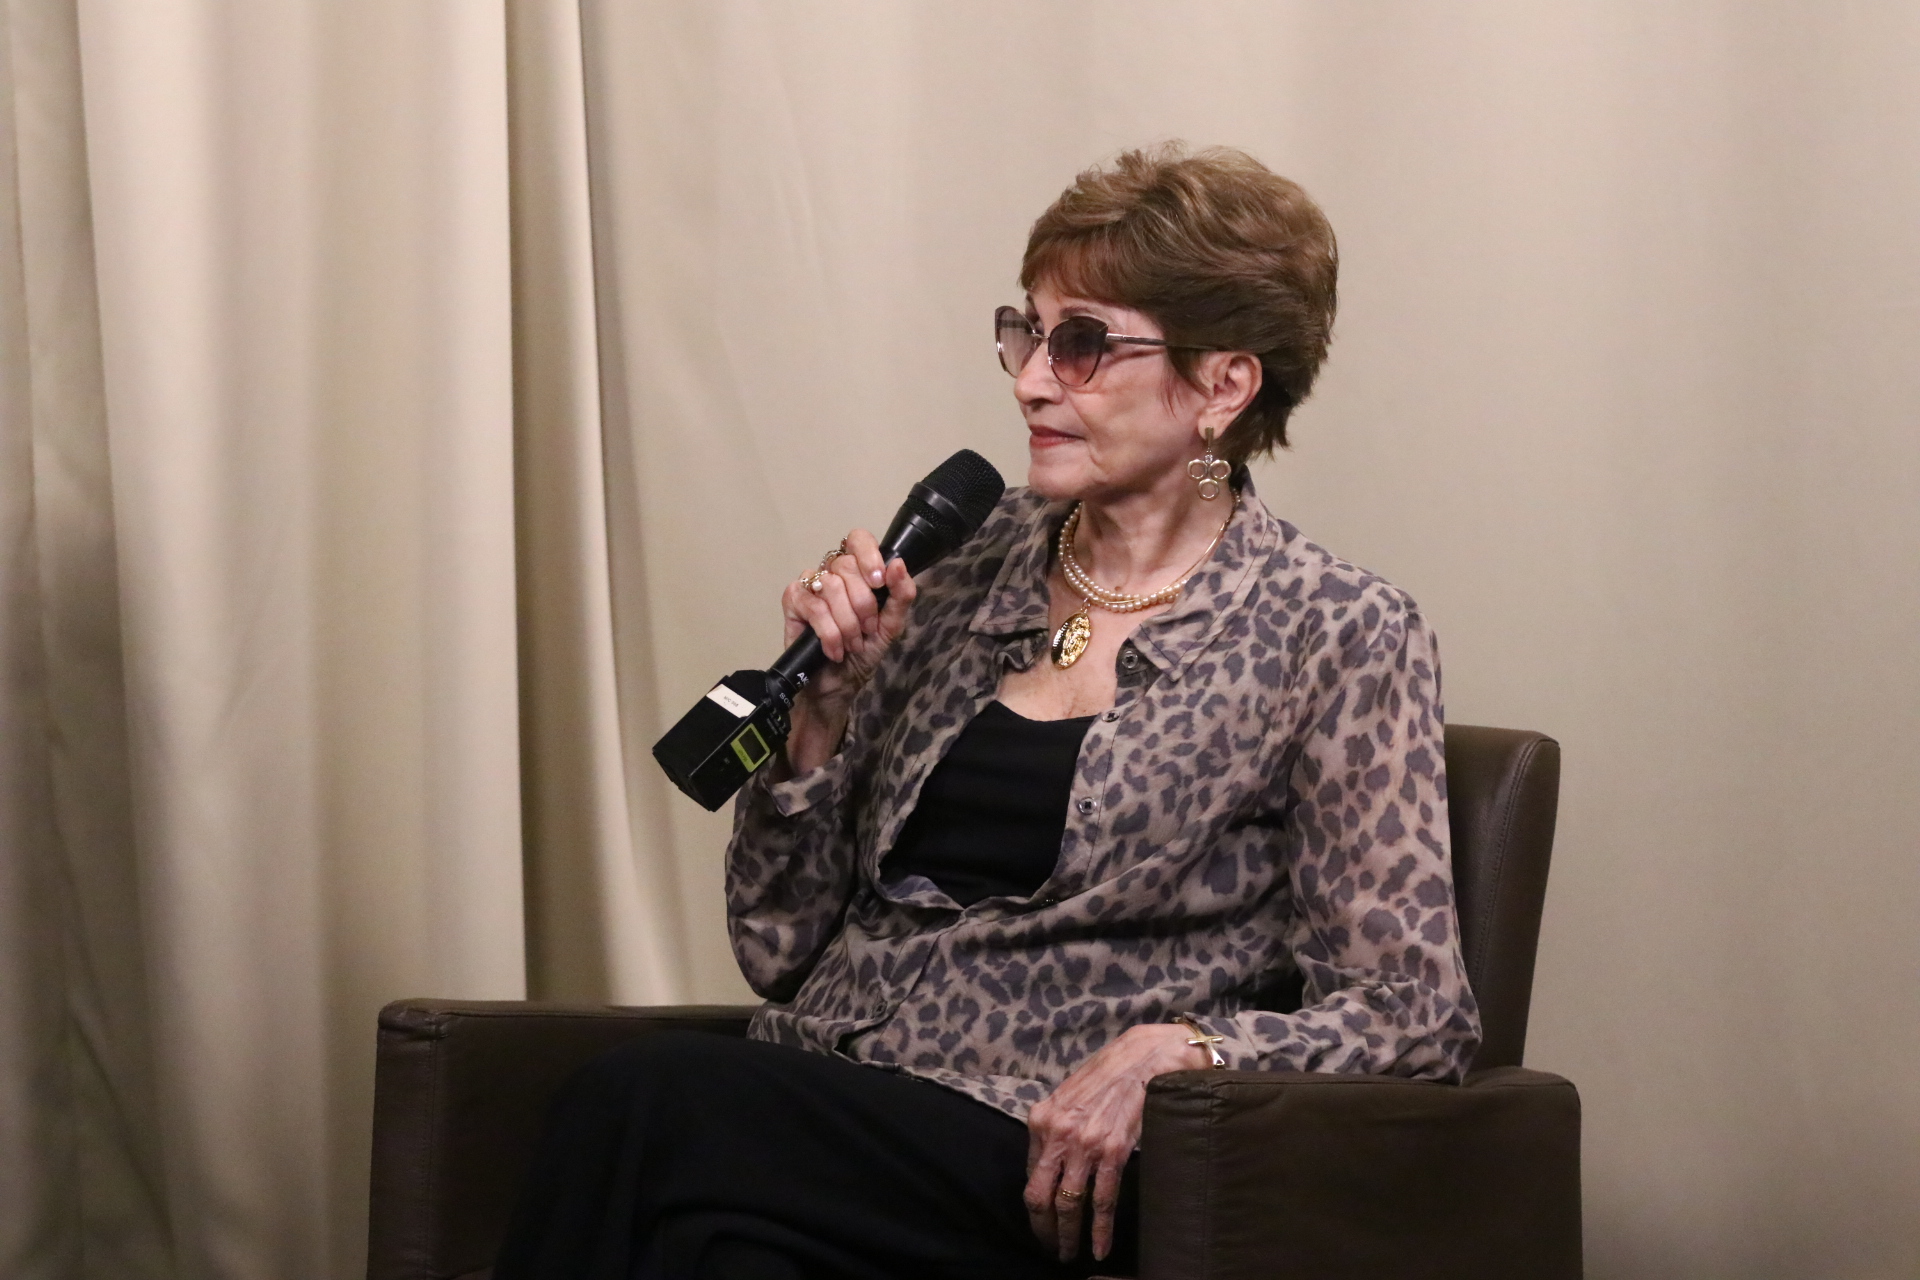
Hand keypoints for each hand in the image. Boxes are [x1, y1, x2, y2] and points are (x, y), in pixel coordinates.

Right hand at [779, 528, 916, 773]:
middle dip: (863, 605)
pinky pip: (814, 607)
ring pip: (830, 587)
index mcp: (857, 571)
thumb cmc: (863, 653)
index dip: (869, 556)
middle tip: (866, 630)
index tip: (879, 582)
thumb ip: (901, 595)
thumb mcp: (891, 625)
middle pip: (847, 566)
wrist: (838, 685)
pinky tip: (833, 649)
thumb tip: (898, 564)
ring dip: (847, 623)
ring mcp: (809, 584)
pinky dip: (829, 633)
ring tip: (850, 644)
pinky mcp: (792, 601)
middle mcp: (831, 572)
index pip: (858, 539)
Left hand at [1024, 1023, 1209, 1262]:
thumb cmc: (1108, 1073)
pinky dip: (1099, 1230)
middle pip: (1039, 1196)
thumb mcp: (1070, 1096)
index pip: (1030, 1173)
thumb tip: (1053, 1161)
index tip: (1041, 1219)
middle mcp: (1058, 1134)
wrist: (1145, 1057)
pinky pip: (1102, 1201)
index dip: (1036, 1203)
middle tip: (1049, 1248)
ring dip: (1068, 1236)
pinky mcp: (1113, 1152)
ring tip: (1069, 1253)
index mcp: (1042, 1119)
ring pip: (1068, 1204)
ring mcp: (1085, 1145)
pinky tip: (1098, 1248)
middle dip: (1042, 1229)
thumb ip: (1057, 1127)